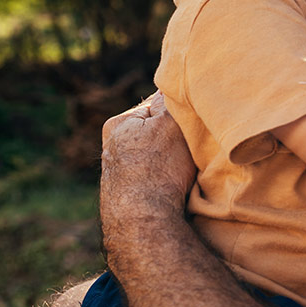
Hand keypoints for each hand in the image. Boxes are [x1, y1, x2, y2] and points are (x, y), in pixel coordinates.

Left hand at [100, 92, 195, 228]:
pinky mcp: (125, 198)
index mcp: (117, 124)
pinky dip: (164, 181)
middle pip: (153, 133)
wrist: (144, 222)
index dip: (178, 111)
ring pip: (153, 157)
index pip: (154, 106)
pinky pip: (151, 179)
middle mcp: (111, 148)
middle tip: (193, 145)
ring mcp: (117, 175)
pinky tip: (175, 188)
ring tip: (184, 170)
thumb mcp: (170, 123)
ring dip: (169, 161)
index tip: (194, 120)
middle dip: (172, 137)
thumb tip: (170, 84)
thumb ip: (170, 100)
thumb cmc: (158, 169)